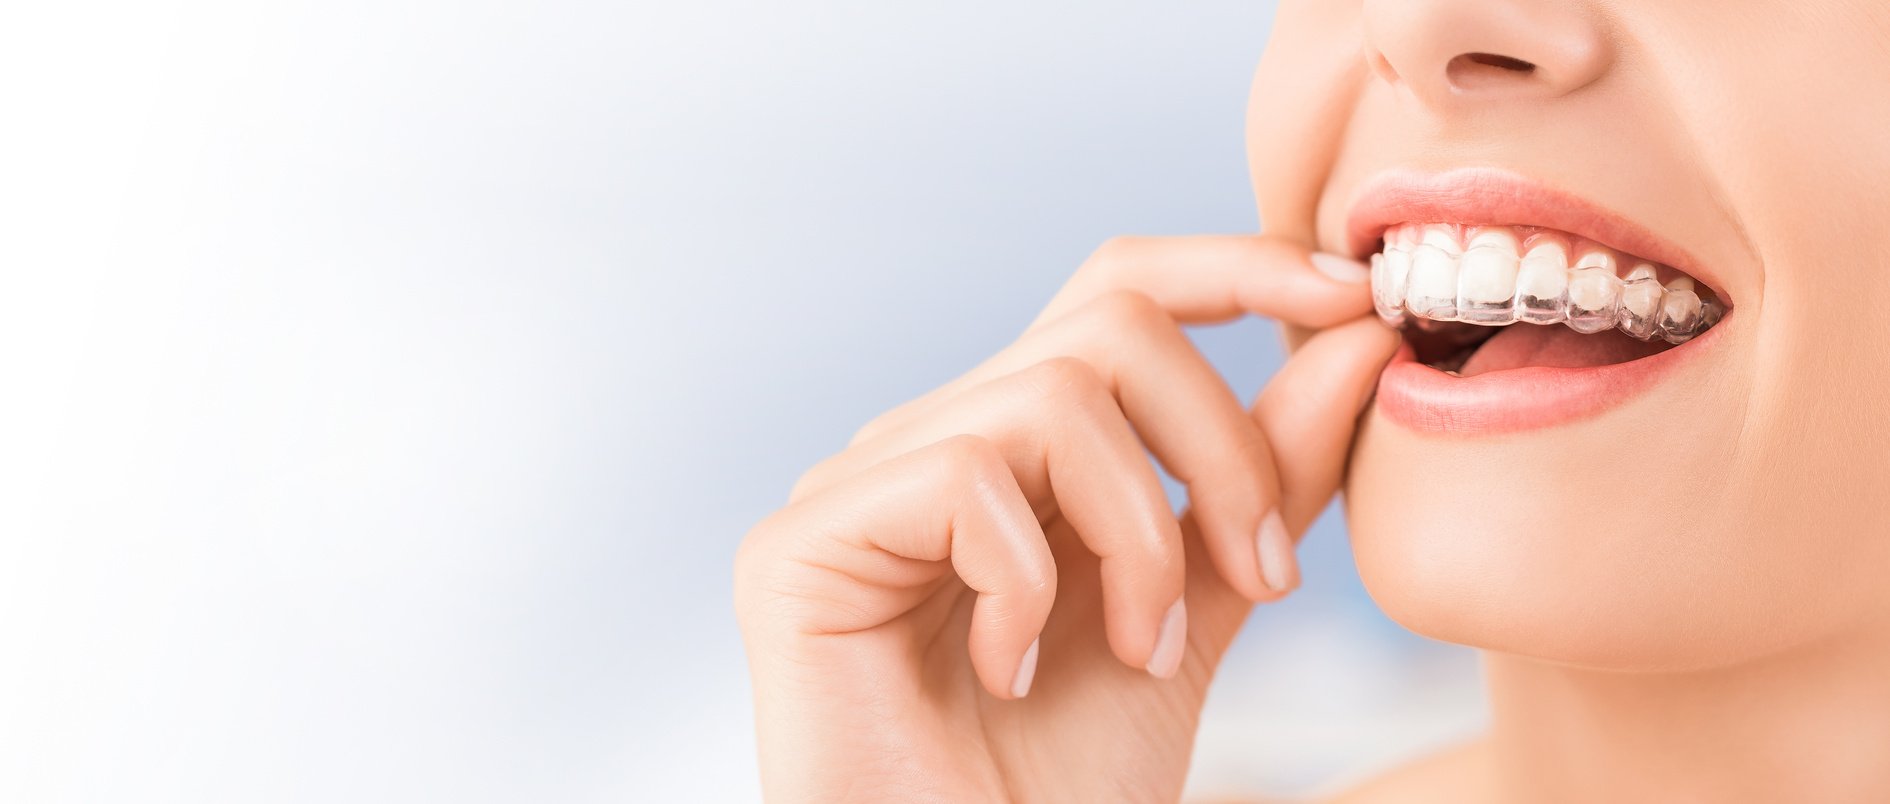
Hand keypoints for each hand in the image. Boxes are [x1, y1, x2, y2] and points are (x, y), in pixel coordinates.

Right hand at [733, 235, 1398, 801]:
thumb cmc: (1065, 785)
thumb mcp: (1198, 611)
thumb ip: (1259, 483)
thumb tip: (1350, 341)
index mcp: (1017, 450)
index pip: (1119, 295)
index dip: (1236, 269)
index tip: (1355, 304)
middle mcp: (932, 442)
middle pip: (1108, 326)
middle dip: (1222, 446)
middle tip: (1264, 577)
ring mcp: (859, 486)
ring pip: (1052, 396)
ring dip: (1141, 538)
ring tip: (1141, 651)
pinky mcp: (798, 545)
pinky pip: (963, 479)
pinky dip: (1029, 585)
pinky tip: (1012, 672)